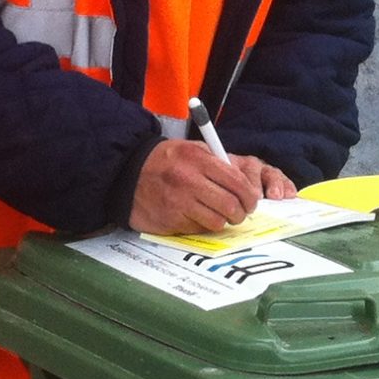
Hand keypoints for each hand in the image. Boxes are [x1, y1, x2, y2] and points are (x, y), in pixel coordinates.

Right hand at [130, 142, 289, 233]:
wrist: (128, 173)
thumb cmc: (165, 161)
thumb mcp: (191, 149)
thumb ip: (217, 162)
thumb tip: (244, 182)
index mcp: (198, 159)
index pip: (237, 182)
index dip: (250, 196)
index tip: (251, 201)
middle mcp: (189, 180)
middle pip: (231, 205)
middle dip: (241, 213)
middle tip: (240, 213)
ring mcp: (179, 202)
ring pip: (217, 222)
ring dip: (222, 221)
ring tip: (219, 215)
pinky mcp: (171, 220)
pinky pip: (199, 229)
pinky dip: (203, 225)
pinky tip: (197, 216)